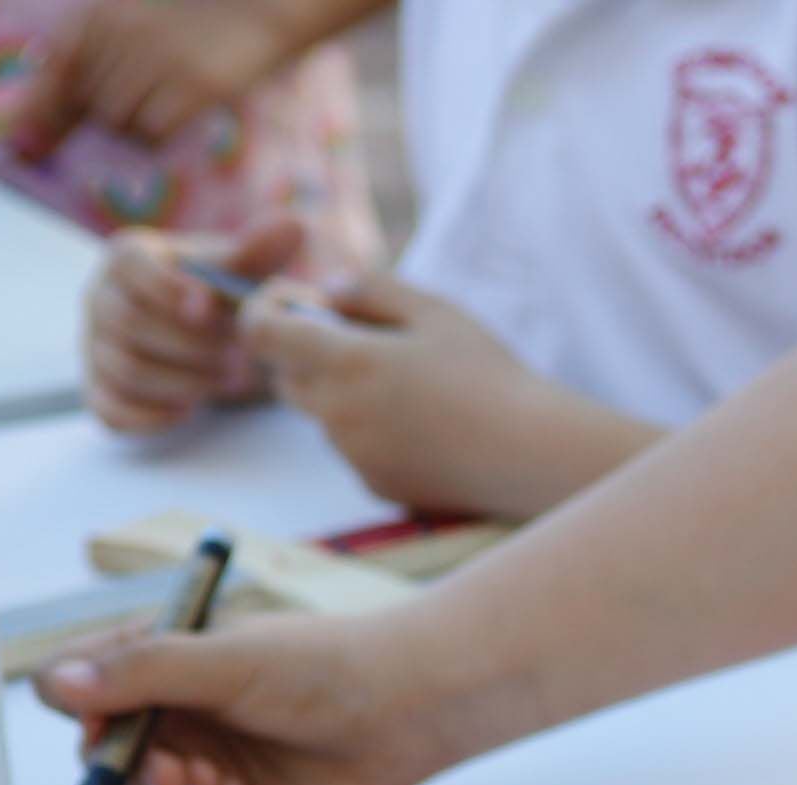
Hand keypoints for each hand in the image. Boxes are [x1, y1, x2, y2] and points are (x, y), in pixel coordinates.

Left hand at [7, 0, 301, 159]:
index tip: (21, 150)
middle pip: (87, 102)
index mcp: (105, 12)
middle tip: (130, 114)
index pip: (56, 64)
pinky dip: (156, 137)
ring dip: (132, 128)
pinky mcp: (196, 86)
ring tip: (162, 105)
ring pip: (117, 121)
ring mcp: (161, 59)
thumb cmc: (198, 19)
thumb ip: (91, 59)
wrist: (264, 6)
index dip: (36, 110)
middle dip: (95, 119)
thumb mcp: (136, 24)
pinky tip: (177, 116)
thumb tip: (41, 114)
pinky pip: (153, 132)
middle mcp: (125, 32)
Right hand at [35, 607, 481, 784]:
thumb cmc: (322, 664)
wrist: (407, 707)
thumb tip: (60, 683)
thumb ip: (144, 671)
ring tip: (207, 779)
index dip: (80, 711)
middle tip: (165, 769)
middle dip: (122, 770)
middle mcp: (171, 717)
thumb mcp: (226, 659)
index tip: (101, 723)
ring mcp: (202, 765)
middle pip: (101, 758)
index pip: (78, 689)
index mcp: (155, 665)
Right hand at [80, 216, 303, 433]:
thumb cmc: (219, 295)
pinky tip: (190, 410)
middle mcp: (100, 296)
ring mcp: (94, 344)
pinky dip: (152, 416)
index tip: (210, 308)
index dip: (167, 287)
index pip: (128, 263)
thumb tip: (292, 224)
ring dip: (184, 381)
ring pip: (125, 368)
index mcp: (129, 257)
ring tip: (227, 379)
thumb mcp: (239, 271)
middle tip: (238, 356)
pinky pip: (109, 409)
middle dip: (191, 345)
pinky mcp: (99, 387)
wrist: (204, 337)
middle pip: (127, 322)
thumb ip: (259, 251)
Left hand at [246, 277, 547, 520]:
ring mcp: (354, 455)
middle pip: (283, 377)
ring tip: (408, 390)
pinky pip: (351, 449)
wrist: (536, 454)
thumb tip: (327, 290)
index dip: (266, 310)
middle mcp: (338, 412)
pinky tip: (424, 428)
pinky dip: (370, 432)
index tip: (300, 303)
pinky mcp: (375, 484)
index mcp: (347, 361)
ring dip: (342, 395)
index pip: (260, 332)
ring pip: (320, 416)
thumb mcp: (435, 312)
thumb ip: (369, 288)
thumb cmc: (492, 376)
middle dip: (306, 354)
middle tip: (364, 343)